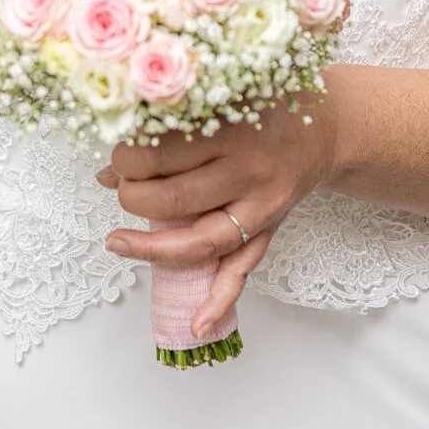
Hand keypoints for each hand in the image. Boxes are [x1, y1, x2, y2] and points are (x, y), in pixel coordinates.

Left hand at [96, 98, 337, 337]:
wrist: (321, 129)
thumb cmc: (260, 107)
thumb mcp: (217, 103)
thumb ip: (168, 127)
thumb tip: (108, 171)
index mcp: (231, 128)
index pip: (162, 153)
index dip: (129, 158)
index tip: (119, 153)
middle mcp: (248, 171)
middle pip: (174, 199)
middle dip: (133, 197)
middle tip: (122, 188)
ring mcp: (260, 207)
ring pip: (199, 241)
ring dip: (151, 248)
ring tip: (118, 243)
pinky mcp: (267, 231)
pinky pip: (240, 273)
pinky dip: (217, 302)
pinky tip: (194, 326)